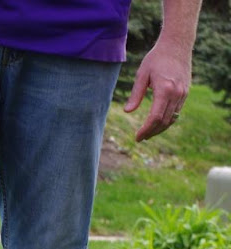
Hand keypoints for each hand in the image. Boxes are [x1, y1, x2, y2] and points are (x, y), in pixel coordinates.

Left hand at [123, 23, 193, 141]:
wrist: (177, 45)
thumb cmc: (156, 58)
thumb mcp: (142, 74)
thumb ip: (135, 94)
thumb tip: (127, 111)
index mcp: (165, 90)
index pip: (155, 117)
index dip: (146, 130)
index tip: (137, 137)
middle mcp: (176, 94)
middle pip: (164, 121)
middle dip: (151, 132)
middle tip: (140, 138)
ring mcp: (183, 94)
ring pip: (172, 119)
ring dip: (160, 129)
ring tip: (147, 133)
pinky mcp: (185, 93)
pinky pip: (176, 112)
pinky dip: (167, 120)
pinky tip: (157, 123)